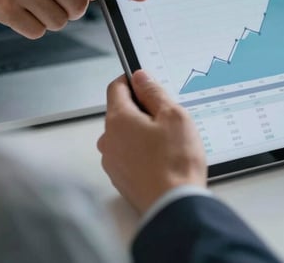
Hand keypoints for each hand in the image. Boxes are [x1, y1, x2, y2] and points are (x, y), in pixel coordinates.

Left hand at [98, 71, 206, 213]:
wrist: (174, 205)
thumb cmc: (175, 163)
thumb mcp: (173, 115)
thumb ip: (154, 92)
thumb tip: (141, 78)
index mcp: (118, 120)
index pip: (116, 87)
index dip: (132, 81)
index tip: (146, 82)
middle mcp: (108, 140)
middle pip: (121, 112)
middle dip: (142, 111)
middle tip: (168, 119)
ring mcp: (112, 162)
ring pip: (125, 136)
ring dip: (142, 134)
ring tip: (168, 144)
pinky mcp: (120, 179)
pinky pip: (128, 156)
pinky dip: (142, 154)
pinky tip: (163, 160)